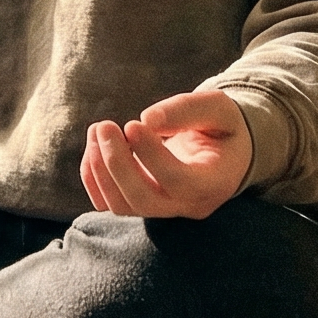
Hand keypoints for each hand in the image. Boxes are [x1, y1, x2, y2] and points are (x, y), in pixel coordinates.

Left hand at [79, 88, 251, 220]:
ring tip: (98, 130)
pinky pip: (110, 203)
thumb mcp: (218, 108)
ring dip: (100, 169)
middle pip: (144, 199)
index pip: (178, 180)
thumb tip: (147, 119)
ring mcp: (164, 209)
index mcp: (215, 182)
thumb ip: (187, 110)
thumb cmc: (221, 126)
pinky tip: (94, 147)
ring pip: (123, 206)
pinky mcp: (143, 205)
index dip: (150, 155)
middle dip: (117, 163)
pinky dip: (94, 178)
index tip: (132, 123)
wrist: (223, 150)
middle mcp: (188, 204)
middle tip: (104, 126)